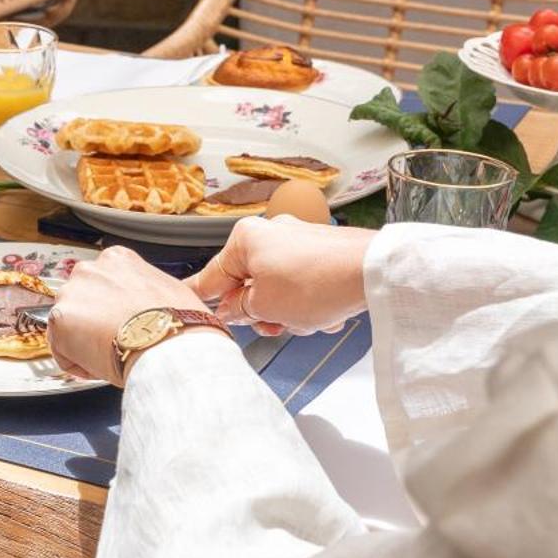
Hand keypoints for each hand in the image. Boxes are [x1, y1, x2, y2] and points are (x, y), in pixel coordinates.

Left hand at [47, 247, 208, 382]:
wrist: (169, 344)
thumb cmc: (176, 323)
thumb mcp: (170, 291)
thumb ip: (147, 292)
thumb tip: (152, 305)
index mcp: (116, 259)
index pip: (102, 285)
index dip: (111, 310)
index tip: (119, 324)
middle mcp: (90, 270)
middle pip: (81, 303)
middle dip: (93, 325)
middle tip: (113, 342)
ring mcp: (71, 293)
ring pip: (68, 327)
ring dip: (83, 344)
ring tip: (110, 357)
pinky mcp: (59, 321)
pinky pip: (62, 351)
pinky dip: (78, 364)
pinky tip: (101, 366)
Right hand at [189, 219, 373, 337]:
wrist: (372, 272)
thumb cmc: (317, 282)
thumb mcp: (263, 307)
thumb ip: (239, 310)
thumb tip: (232, 310)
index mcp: (246, 239)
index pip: (211, 276)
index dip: (200, 297)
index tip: (184, 302)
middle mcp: (270, 234)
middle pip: (249, 285)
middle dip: (262, 311)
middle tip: (273, 324)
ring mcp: (298, 242)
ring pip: (278, 290)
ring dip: (289, 312)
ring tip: (307, 319)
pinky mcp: (323, 253)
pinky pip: (304, 287)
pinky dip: (311, 304)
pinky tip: (325, 313)